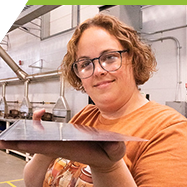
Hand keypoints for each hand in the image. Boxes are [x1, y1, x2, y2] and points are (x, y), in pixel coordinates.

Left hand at [0, 109, 125, 170]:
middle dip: (20, 142)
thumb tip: (115, 143)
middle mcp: (63, 146)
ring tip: (5, 136)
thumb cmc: (109, 153)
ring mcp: (62, 142)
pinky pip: (44, 136)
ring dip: (23, 137)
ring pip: (39, 140)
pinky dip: (33, 133)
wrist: (105, 156)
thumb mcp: (115, 151)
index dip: (34, 143)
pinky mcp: (63, 138)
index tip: (17, 141)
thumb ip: (116, 148)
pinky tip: (25, 130)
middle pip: (39, 143)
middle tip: (0, 140)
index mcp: (72, 148)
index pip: (50, 146)